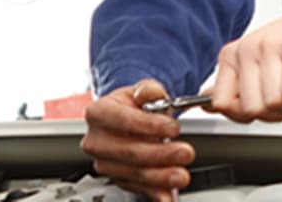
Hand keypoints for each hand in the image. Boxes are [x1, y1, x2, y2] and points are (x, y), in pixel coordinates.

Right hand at [80, 79, 195, 201]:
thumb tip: (153, 93)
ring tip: (181, 175)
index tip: (173, 127)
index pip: (123, 120)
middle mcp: (96, 141)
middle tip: (185, 152)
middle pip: (130, 151)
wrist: (126, 123)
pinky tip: (167, 196)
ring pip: (135, 173)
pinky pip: (138, 188)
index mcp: (98, 113)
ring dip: (161, 177)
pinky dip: (155, 193)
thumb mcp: (140, 91)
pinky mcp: (118, 179)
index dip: (149, 125)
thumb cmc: (132, 106)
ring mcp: (105, 163)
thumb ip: (148, 90)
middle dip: (161, 154)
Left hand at [208, 0, 281, 121]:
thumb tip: (206, 106)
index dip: (243, 116)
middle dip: (274, 114)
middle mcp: (248, 49)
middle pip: (249, 110)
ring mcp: (271, 49)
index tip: (263, 106)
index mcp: (233, 54)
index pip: (220, 103)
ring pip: (272, 105)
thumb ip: (235, 85)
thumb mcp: (260, 62)